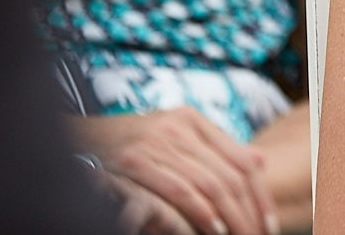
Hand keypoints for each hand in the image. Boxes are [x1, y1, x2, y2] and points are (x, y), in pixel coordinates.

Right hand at [77, 109, 278, 234]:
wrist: (76, 138)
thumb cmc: (130, 143)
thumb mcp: (174, 135)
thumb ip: (213, 147)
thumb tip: (259, 161)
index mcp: (193, 120)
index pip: (241, 161)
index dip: (260, 195)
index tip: (269, 223)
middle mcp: (177, 128)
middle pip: (228, 177)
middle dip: (247, 214)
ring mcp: (155, 143)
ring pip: (207, 184)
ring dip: (227, 218)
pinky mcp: (133, 161)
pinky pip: (177, 189)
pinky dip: (198, 212)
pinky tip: (210, 228)